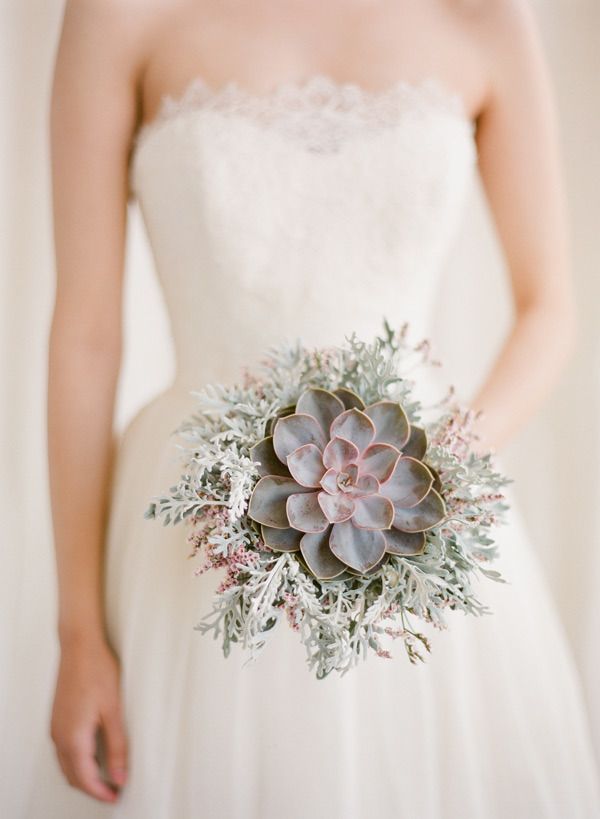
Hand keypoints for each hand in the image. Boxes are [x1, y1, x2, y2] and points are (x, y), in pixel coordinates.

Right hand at [50, 636, 127, 802]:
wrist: (79, 646)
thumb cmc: (98, 671)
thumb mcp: (114, 710)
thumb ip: (117, 746)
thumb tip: (119, 775)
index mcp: (73, 737)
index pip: (84, 779)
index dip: (100, 792)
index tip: (115, 797)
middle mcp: (59, 736)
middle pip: (72, 776)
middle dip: (91, 788)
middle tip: (113, 790)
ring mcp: (55, 727)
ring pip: (66, 765)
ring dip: (83, 775)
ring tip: (106, 775)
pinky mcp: (57, 719)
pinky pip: (63, 751)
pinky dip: (77, 761)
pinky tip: (93, 754)